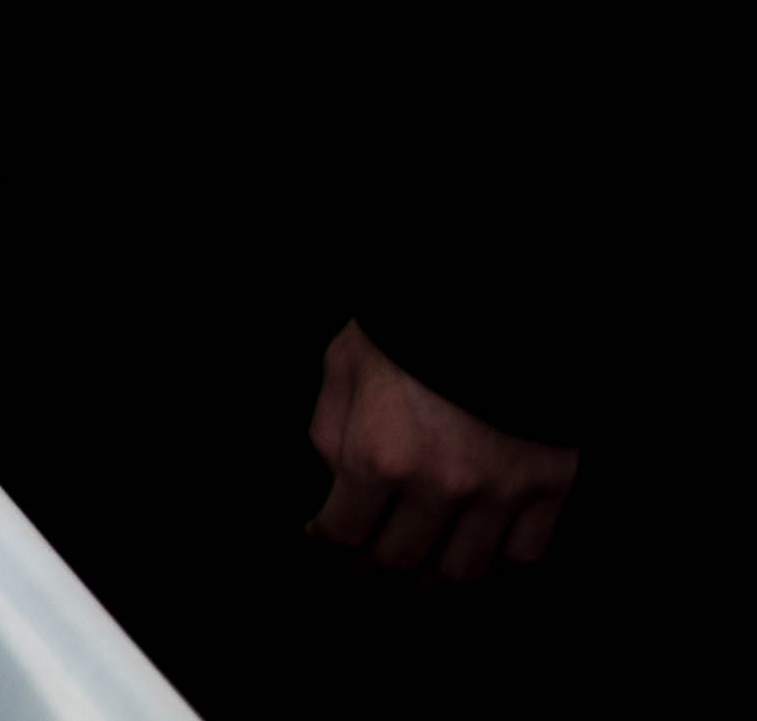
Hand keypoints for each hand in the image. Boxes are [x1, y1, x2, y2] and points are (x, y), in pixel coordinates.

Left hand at [307, 322, 575, 580]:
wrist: (499, 298)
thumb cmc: (410, 327)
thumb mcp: (343, 364)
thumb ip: (331, 430)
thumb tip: (337, 480)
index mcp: (379, 455)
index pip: (344, 532)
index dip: (326, 541)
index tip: (323, 537)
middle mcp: (439, 486)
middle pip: (401, 561)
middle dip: (374, 565)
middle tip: (366, 560)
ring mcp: (500, 493)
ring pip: (464, 569)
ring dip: (435, 574)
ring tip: (421, 562)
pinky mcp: (549, 487)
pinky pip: (524, 552)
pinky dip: (499, 556)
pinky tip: (478, 542)